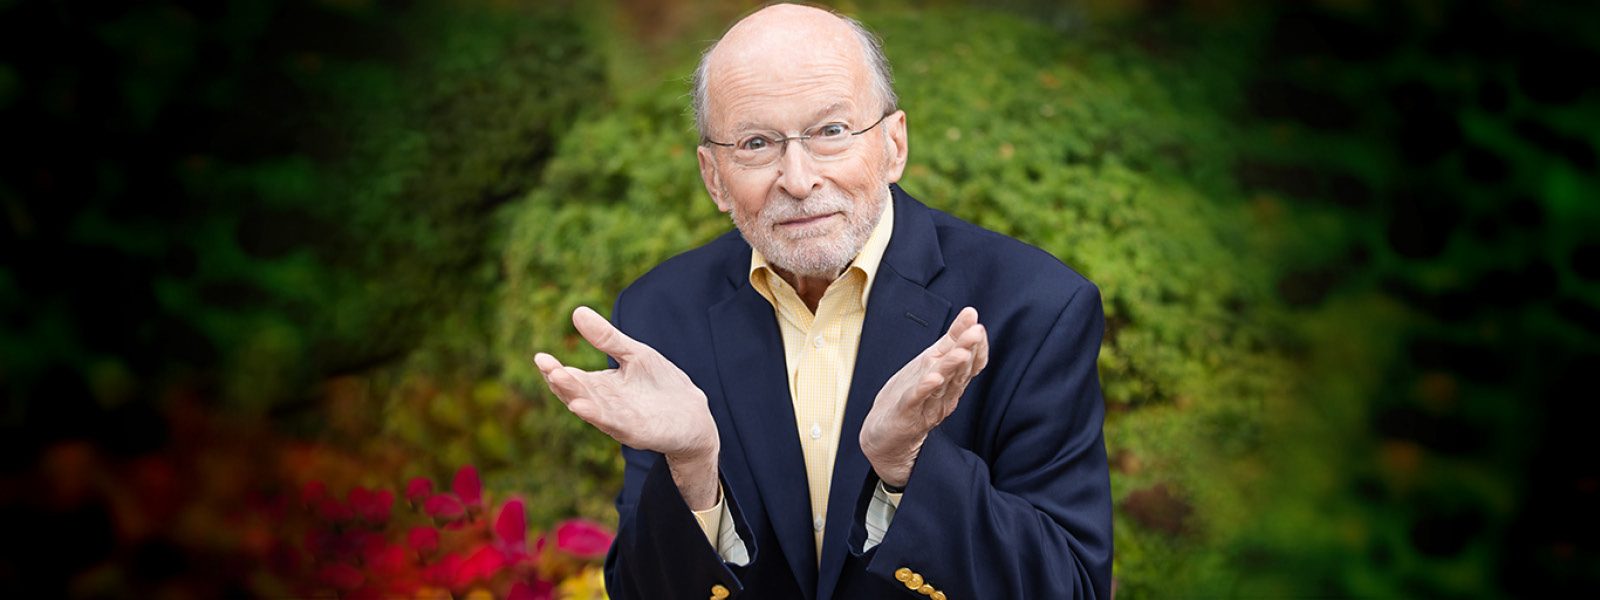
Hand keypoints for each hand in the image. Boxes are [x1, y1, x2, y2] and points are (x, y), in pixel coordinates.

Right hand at [533, 306, 719, 508]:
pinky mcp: (636, 432)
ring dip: (576, 398)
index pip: (572, 378)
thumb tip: (577, 311)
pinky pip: (614, 424)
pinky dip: (597, 416)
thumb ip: (607, 338)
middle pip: (577, 393)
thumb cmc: (660, 384)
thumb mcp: (635, 354)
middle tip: (548, 368)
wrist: (692, 413)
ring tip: (560, 382)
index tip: (540, 357)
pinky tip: (583, 407)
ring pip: (592, 409)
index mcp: (600, 386)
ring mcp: (619, 420)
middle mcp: (604, 405)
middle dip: (562, 382)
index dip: (554, 370)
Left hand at [860, 307, 988, 488]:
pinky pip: (917, 400)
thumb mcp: (932, 362)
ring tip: (960, 352)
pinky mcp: (908, 415)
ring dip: (951, 367)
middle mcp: (944, 393)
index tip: (977, 325)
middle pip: (958, 370)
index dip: (975, 345)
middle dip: (967, 350)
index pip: (969, 362)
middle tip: (976, 333)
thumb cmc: (909, 397)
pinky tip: (932, 379)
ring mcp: (927, 405)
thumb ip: (952, 340)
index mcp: (950, 381)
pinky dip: (924, 389)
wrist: (884, 436)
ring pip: (942, 384)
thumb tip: (971, 314)